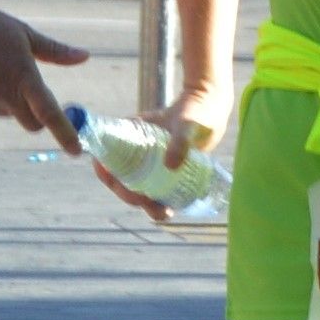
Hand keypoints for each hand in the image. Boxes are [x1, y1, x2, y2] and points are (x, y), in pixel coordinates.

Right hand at [0, 6, 89, 151]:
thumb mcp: (26, 35)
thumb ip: (55, 51)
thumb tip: (84, 57)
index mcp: (24, 80)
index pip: (49, 114)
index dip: (65, 133)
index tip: (76, 150)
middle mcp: (5, 97)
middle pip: (30, 123)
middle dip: (36, 116)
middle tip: (33, 95)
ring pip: (6, 111)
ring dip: (9, 100)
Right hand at [103, 84, 234, 226]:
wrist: (212, 106)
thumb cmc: (196, 110)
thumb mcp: (185, 125)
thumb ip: (179, 142)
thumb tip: (170, 166)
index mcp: (129, 134)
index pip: (107, 157)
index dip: (107, 174)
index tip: (119, 186)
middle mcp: (136, 149)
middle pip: (122, 178)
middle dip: (130, 195)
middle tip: (146, 203)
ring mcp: (151, 159)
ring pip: (139, 186)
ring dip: (144, 203)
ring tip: (162, 213)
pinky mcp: (166, 167)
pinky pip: (156, 187)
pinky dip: (159, 200)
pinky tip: (170, 209)